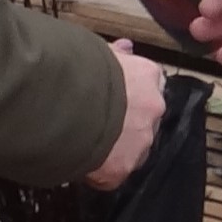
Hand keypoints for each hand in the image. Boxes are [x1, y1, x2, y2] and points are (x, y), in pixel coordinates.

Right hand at [84, 40, 168, 189]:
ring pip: (131, 150)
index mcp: (148, 76)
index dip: (132, 94)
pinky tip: (80, 162)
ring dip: (114, 149)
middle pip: (144, 121)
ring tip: (85, 144)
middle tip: (97, 123)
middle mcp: (153, 109)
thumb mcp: (99, 51)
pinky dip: (98, 171)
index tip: (115, 98)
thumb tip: (126, 48)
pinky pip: (112, 173)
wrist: (68, 100)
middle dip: (125, 124)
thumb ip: (116, 54)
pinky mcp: (121, 169)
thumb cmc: (80, 67)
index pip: (150, 86)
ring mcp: (141, 141)